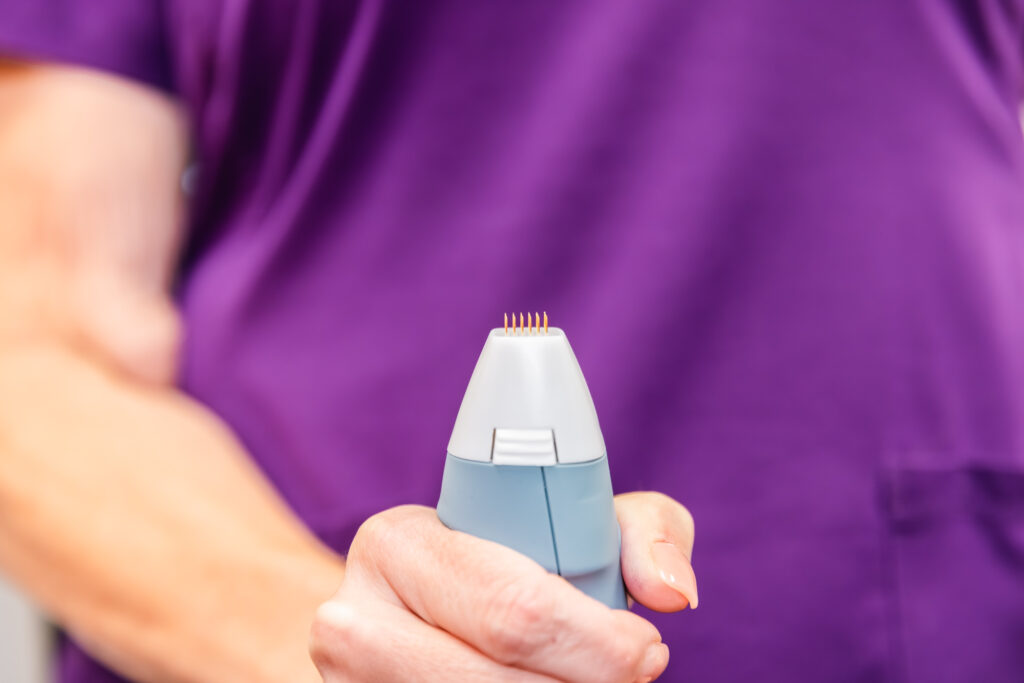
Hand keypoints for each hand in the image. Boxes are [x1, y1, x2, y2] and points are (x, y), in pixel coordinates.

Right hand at [310, 492, 696, 681]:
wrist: (420, 612)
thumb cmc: (513, 560)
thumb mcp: (579, 521)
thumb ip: (645, 532)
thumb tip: (672, 593)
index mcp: (397, 544)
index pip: (512, 608)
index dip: (596, 643)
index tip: (646, 648)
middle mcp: (352, 620)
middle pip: (495, 681)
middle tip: (635, 674)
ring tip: (596, 680)